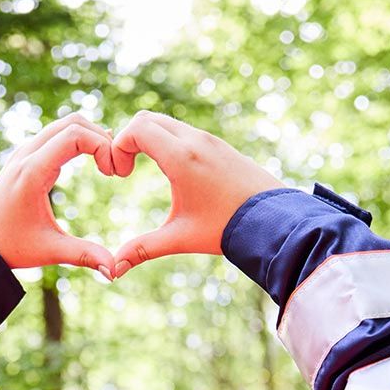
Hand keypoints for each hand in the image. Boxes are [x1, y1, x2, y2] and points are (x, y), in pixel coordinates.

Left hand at [0, 114, 117, 277]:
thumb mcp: (49, 251)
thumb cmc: (11, 247)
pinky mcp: (24, 156)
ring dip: (90, 135)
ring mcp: (23, 152)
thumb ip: (84, 255)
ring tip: (108, 163)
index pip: (75, 135)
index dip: (103, 146)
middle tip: (116, 166)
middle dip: (101, 137)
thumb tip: (115, 270)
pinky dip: (77, 139)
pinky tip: (92, 160)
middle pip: (73, 122)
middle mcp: (26, 154)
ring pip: (64, 124)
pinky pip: (55, 134)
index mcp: (32, 171)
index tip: (114, 173)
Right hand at [109, 111, 285, 278]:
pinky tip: (171, 171)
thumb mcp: (180, 237)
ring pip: (167, 123)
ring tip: (145, 168)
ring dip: (150, 140)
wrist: (274, 220)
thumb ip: (143, 249)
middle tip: (126, 169)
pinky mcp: (220, 146)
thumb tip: (114, 270)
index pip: (136, 128)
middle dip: (129, 139)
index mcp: (181, 157)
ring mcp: (210, 140)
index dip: (119, 146)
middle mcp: (195, 141)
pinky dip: (169, 141)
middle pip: (147, 119)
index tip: (121, 174)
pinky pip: (185, 131)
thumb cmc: (226, 228)